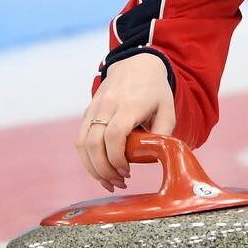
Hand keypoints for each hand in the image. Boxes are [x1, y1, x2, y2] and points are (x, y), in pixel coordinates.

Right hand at [77, 53, 175, 192]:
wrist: (136, 65)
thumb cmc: (155, 91)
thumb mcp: (168, 110)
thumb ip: (163, 133)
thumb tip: (153, 157)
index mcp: (129, 105)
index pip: (114, 135)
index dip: (117, 158)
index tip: (128, 171)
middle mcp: (107, 106)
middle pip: (94, 144)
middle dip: (104, 169)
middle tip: (119, 182)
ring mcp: (94, 109)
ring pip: (82, 143)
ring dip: (92, 168)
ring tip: (109, 181)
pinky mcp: (87, 113)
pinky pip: (80, 139)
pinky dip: (86, 158)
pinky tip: (99, 170)